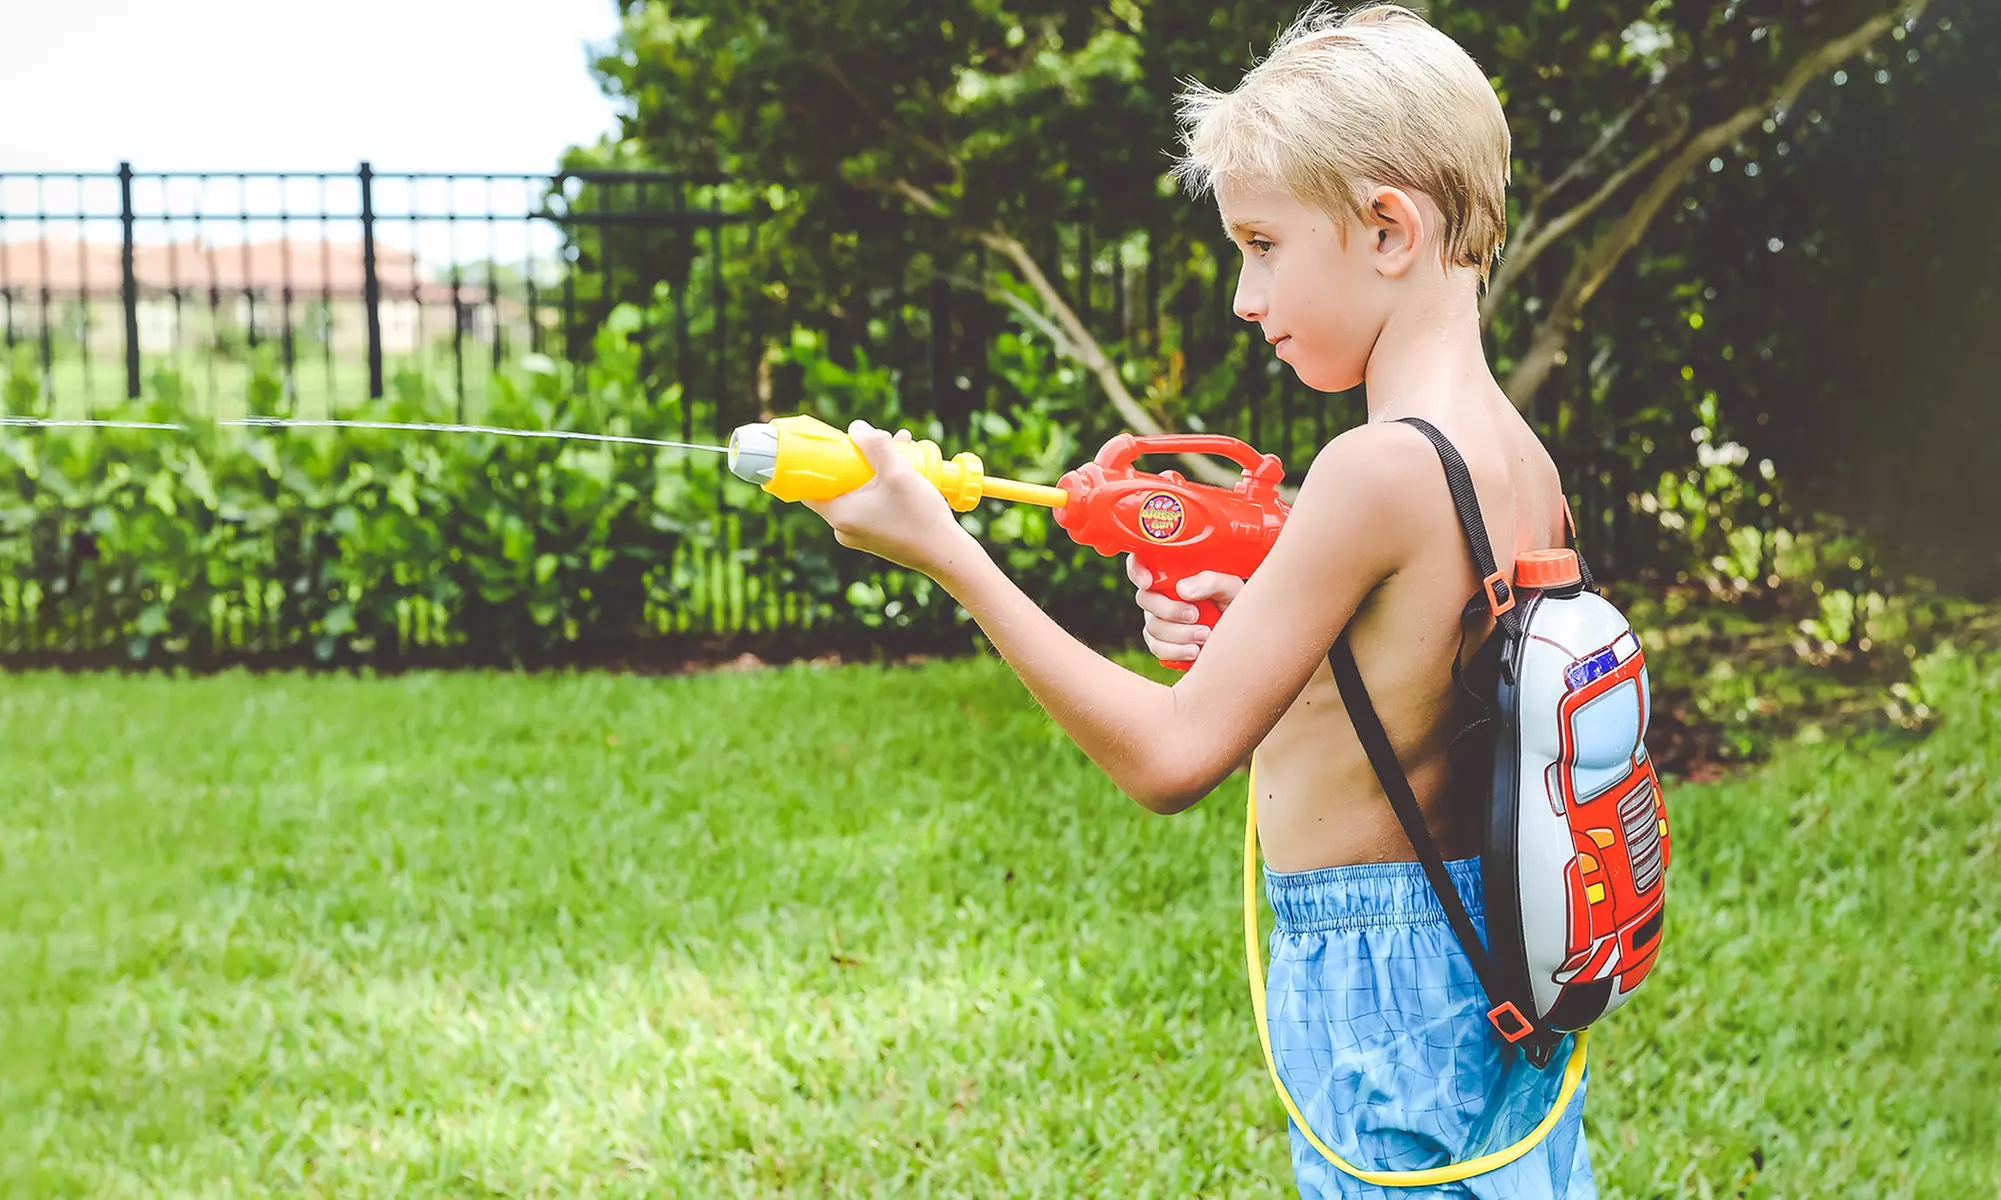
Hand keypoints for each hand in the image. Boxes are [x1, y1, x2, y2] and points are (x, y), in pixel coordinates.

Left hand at [803, 420, 969, 575]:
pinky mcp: (876, 538)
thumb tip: (856, 428)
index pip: (811, 487)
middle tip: (880, 442)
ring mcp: (860, 535)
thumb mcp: (898, 473)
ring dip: (876, 470)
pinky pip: (871, 506)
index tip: (835, 446)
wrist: (947, 555)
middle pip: (840, 485)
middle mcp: (844, 529)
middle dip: (859, 460)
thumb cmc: (921, 517)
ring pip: (859, 493)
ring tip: (903, 450)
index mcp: (840, 515)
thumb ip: (875, 446)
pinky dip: (882, 488)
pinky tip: (906, 473)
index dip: (819, 463)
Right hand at [1126, 554, 1244, 664]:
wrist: (1242, 635)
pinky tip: (1195, 651)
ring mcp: (1159, 619)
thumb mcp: (1231, 588)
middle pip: (1144, 599)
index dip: (1136, 570)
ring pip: (1152, 626)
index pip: (1141, 562)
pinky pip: (1157, 647)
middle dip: (1169, 610)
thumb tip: (1181, 589)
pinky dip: (1175, 651)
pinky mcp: (1162, 643)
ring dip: (1179, 634)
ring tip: (1205, 635)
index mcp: (1174, 573)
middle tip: (1196, 615)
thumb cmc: (1236, 604)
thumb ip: (1211, 582)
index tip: (1148, 582)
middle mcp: (1161, 594)